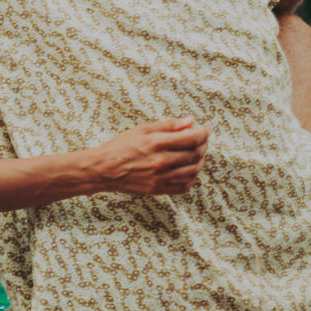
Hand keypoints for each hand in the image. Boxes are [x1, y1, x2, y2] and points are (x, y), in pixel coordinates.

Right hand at [93, 117, 209, 194]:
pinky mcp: (158, 189)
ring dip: (200, 162)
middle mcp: (160, 161)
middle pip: (195, 155)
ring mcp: (160, 178)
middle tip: (203, 141)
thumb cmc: (122, 145)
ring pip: (193, 172)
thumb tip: (191, 121)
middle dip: (204, 146)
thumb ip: (169, 125)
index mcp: (157, 143)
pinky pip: (183, 186)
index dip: (204, 134)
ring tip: (197, 155)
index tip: (206, 130)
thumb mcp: (143, 129)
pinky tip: (189, 170)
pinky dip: (191, 178)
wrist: (104, 168)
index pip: (192, 139)